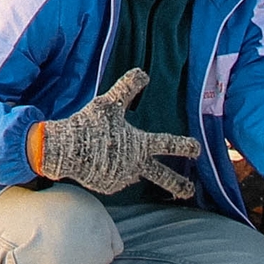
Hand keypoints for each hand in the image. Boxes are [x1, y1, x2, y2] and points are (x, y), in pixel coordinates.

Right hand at [34, 68, 201, 197]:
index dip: (185, 146)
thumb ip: (127, 88)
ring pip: (132, 172)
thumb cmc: (89, 125)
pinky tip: (98, 159)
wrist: (65, 150)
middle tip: (189, 190)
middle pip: (162, 177)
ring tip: (111, 153)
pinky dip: (111, 169)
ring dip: (129, 166)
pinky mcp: (108, 187)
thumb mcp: (109, 103)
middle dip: (178, 185)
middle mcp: (136, 165)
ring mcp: (122, 179)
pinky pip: (114, 178)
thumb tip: (144, 72)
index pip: (168, 144)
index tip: (198, 149)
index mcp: (140, 145)